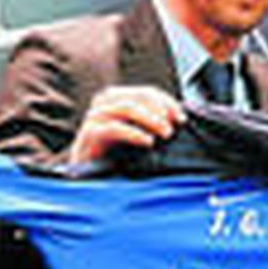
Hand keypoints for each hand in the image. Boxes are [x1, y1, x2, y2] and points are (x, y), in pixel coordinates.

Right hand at [70, 86, 185, 163]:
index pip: (146, 92)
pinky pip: (113, 128)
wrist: (86, 176)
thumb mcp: (137, 135)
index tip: (181, 118)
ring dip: (150, 119)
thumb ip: (152, 124)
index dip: (166, 102)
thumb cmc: (113, 154)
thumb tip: (179, 119)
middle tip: (173, 127)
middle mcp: (104, 103)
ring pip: (126, 108)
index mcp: (116, 98)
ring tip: (165, 133)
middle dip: (160, 110)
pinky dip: (134, 133)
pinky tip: (148, 141)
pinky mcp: (89, 134)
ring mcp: (94, 117)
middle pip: (137, 97)